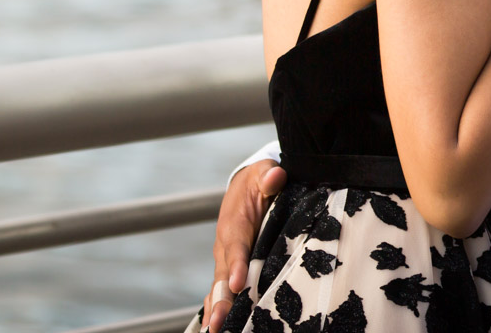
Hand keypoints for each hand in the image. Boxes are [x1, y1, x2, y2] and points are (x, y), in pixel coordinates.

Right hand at [204, 160, 284, 330]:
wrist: (244, 189)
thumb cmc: (257, 183)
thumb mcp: (263, 173)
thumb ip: (268, 176)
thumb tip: (275, 175)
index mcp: (234, 224)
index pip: (236, 246)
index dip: (238, 265)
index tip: (240, 284)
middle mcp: (225, 246)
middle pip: (223, 276)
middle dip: (222, 299)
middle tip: (219, 322)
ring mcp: (225, 261)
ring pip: (219, 288)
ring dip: (217, 309)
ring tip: (215, 330)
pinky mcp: (229, 271)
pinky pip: (221, 292)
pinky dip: (216, 309)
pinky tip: (215, 328)